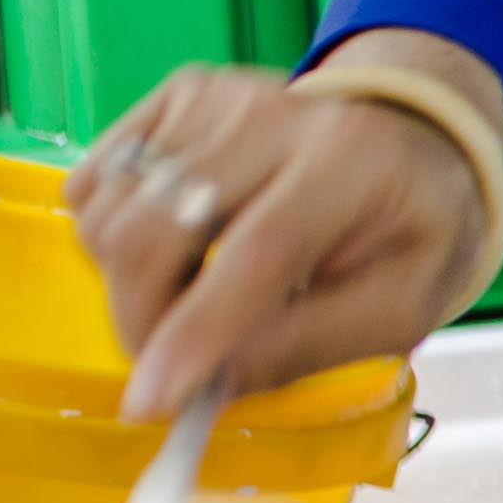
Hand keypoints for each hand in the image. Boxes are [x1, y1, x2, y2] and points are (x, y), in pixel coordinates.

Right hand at [71, 38, 502, 420]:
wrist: (410, 141)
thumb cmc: (407, 228)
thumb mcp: (403, 302)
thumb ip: (313, 345)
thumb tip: (213, 383)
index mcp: (352, 161)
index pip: (256, 250)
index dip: (194, 332)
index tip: (148, 404)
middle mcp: (277, 116)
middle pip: (154, 233)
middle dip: (144, 322)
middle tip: (172, 364)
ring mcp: (217, 99)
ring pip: (107, 214)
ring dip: (128, 282)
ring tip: (195, 289)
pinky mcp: (175, 98)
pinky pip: (91, 186)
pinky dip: (112, 234)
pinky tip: (177, 240)